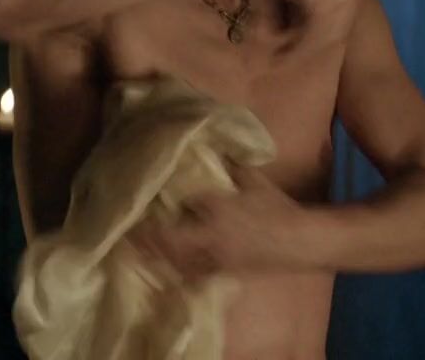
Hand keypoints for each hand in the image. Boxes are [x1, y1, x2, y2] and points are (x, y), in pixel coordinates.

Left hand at [128, 164, 310, 280]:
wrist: (296, 240)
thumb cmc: (276, 207)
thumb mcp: (254, 180)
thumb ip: (232, 165)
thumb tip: (215, 148)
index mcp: (218, 207)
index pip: (185, 203)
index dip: (166, 202)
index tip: (147, 196)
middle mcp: (211, 235)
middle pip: (171, 240)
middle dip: (148, 238)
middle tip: (127, 233)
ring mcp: (215, 256)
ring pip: (178, 261)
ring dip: (156, 257)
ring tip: (136, 252)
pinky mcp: (222, 271)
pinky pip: (192, 276)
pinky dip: (176, 274)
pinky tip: (164, 272)